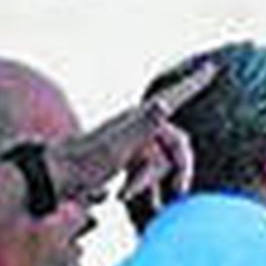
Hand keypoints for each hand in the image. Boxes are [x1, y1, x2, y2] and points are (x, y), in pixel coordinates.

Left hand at [46, 59, 216, 208]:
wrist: (54, 178)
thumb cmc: (85, 162)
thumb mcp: (118, 145)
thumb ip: (144, 124)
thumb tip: (164, 103)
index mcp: (139, 118)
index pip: (173, 97)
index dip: (193, 84)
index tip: (210, 68)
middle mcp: (135, 127)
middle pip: (173, 144)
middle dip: (178, 168)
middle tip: (180, 192)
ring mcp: (128, 144)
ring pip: (158, 163)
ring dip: (149, 184)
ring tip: (126, 197)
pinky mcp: (119, 160)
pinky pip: (142, 173)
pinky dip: (139, 188)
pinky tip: (122, 197)